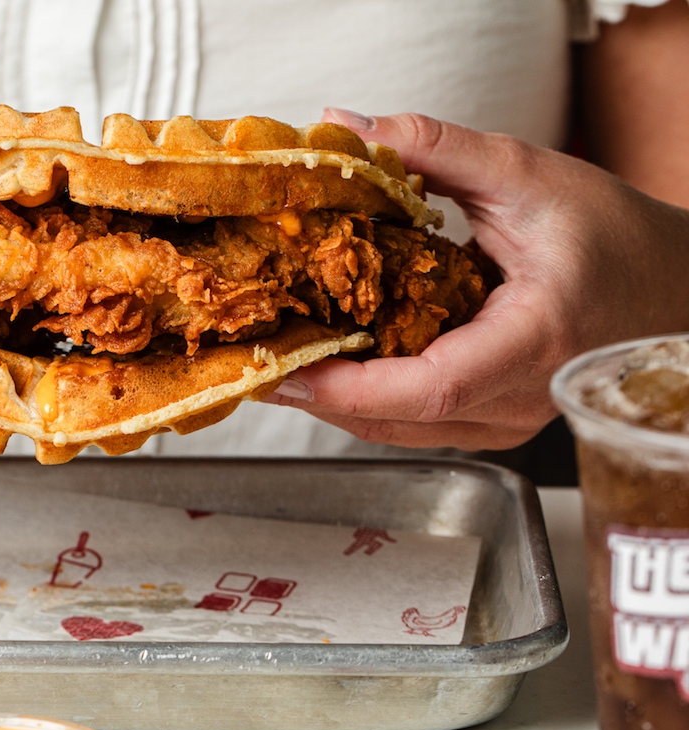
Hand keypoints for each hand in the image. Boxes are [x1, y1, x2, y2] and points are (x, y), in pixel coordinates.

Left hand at [265, 110, 688, 449]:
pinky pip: (413, 422)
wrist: (673, 290)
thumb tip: (349, 129)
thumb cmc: (620, 241)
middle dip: (317, 392)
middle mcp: (517, 401)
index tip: (282, 367)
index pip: (424, 389)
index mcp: (531, 344)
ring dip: (333, 397)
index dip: (344, 386)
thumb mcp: (531, 178)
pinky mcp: (492, 418)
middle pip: (393, 420)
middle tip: (253, 353)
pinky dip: (365, 395)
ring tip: (278, 352)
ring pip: (397, 430)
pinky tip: (331, 358)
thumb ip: (437, 149)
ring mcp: (504, 420)